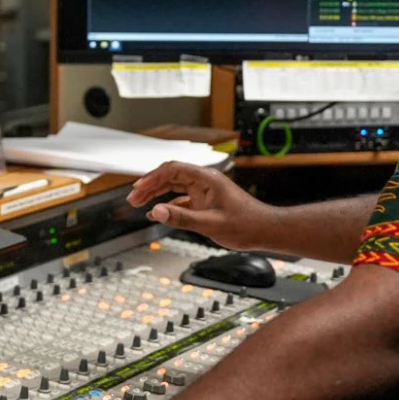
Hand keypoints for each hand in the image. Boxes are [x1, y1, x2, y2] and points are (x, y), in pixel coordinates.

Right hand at [127, 161, 276, 250]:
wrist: (265, 230)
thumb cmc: (246, 225)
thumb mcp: (210, 224)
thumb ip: (181, 218)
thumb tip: (155, 212)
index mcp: (207, 179)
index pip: (173, 169)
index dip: (152, 177)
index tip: (137, 189)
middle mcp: (205, 181)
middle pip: (171, 176)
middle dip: (150, 185)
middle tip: (133, 198)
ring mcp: (206, 191)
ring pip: (175, 186)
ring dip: (157, 194)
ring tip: (139, 203)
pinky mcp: (207, 201)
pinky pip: (183, 199)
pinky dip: (169, 205)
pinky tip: (158, 213)